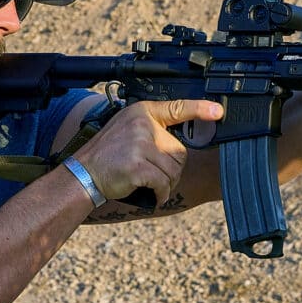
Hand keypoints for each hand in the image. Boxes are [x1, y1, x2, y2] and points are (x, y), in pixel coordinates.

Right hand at [72, 99, 223, 206]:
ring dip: (166, 184)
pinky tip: (152, 194)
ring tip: (149, 184)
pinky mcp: (137, 166)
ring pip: (173, 170)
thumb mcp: (128, 129)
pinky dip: (161, 194)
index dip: (199, 109)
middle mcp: (142, 124)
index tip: (218, 111)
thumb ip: (152, 130)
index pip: (177, 108)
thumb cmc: (108, 155)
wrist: (83, 174)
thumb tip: (180, 147)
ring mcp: (139, 144)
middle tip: (154, 174)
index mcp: (142, 112)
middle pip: (179, 151)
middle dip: (172, 169)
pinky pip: (163, 183)